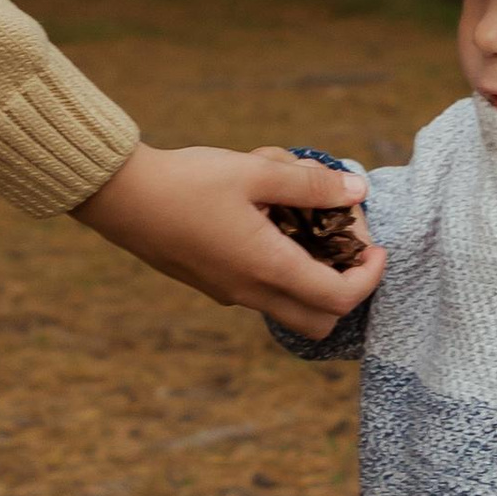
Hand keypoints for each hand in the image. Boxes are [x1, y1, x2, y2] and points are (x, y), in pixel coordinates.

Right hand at [72, 142, 385, 329]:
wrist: (120, 197)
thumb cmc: (187, 181)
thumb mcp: (254, 172)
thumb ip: (309, 183)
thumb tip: (357, 191)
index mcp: (267, 268)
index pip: (339, 298)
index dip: (369, 278)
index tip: (376, 247)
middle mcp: (250, 291)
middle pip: (317, 323)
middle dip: (345, 294)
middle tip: (348, 251)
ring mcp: (227, 292)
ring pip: (287, 310)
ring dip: (310, 284)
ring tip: (307, 231)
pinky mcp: (210, 284)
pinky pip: (259, 293)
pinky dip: (279, 273)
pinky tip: (267, 225)